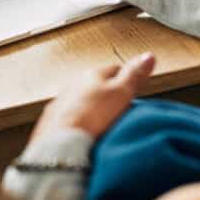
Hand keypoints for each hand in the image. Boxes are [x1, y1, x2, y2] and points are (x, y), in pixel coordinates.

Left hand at [30, 52, 155, 142]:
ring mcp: (60, 102)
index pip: (115, 69)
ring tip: (102, 124)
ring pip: (81, 100)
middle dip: (107, 94)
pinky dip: (77, 122)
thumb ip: (134, 74)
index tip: (133, 91)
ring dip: (90, 108)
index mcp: (92, 74)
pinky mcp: (51, 121)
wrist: (63, 143)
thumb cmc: (93, 116)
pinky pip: (69, 117)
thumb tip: (148, 55)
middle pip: (96, 85)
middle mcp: (73, 84)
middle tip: (120, 110)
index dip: (127, 79)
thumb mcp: (122, 93)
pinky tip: (84, 133)